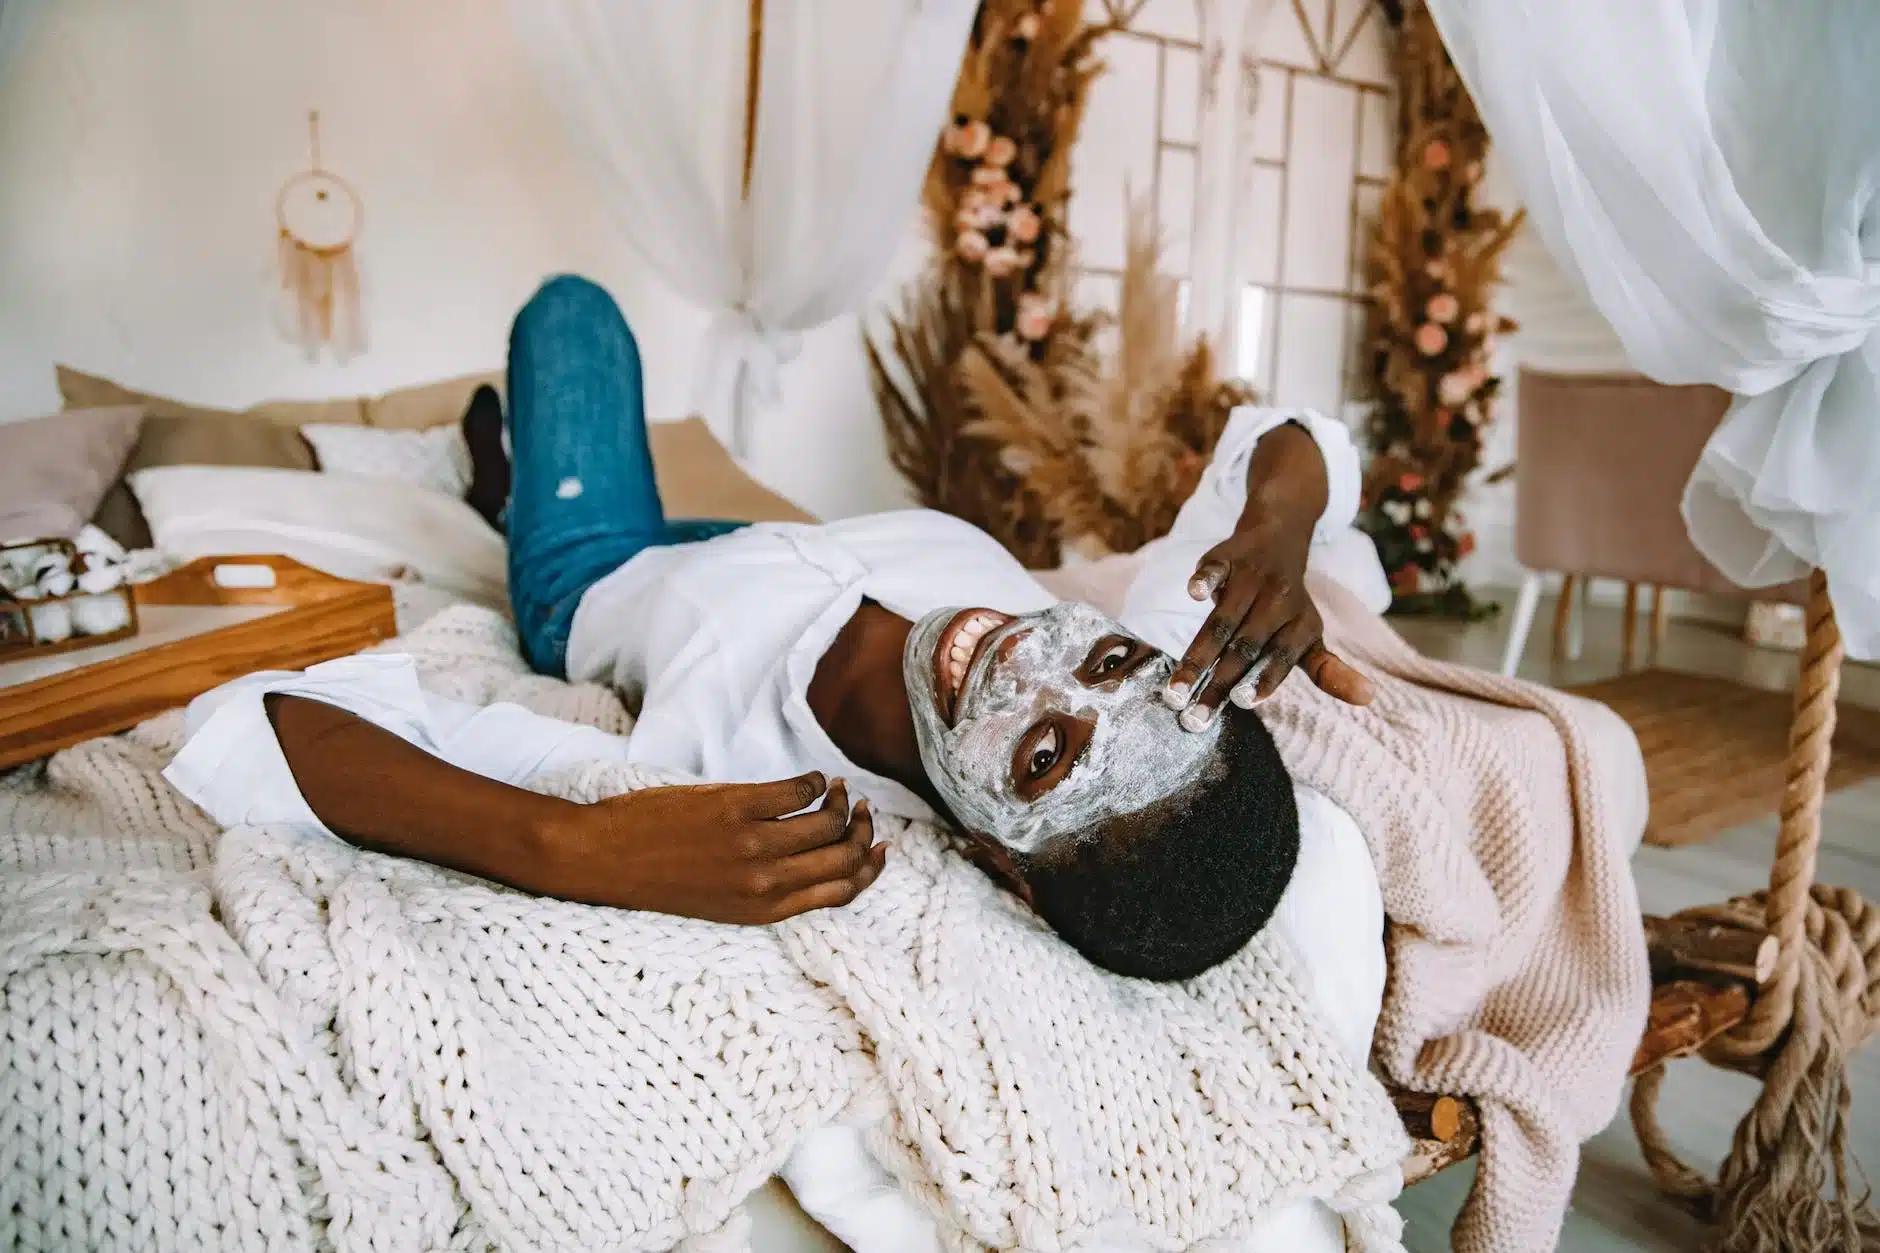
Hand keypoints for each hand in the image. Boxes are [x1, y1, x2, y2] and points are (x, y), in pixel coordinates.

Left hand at [535, 773, 884, 923]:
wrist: (602, 859)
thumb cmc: (658, 880)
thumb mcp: (723, 902)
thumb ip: (769, 886)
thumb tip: (813, 857)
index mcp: (765, 911)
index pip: (841, 892)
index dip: (870, 868)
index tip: (880, 846)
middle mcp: (765, 882)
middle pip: (843, 857)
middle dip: (863, 831)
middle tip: (861, 810)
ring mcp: (752, 844)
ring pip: (825, 822)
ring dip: (840, 801)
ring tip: (836, 789)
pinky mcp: (735, 808)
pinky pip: (796, 790)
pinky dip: (812, 781)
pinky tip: (809, 778)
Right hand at [1163, 424, 1372, 726]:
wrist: (1279, 533)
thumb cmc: (1287, 603)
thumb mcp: (1310, 634)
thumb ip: (1328, 670)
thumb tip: (1369, 698)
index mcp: (1300, 623)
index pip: (1282, 656)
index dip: (1263, 677)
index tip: (1243, 702)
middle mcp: (1279, 599)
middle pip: (1245, 647)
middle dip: (1218, 683)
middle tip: (1193, 718)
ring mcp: (1251, 577)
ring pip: (1222, 620)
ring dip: (1197, 656)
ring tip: (1173, 693)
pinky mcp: (1226, 556)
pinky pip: (1214, 568)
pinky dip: (1205, 578)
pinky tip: (1194, 594)